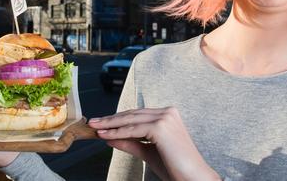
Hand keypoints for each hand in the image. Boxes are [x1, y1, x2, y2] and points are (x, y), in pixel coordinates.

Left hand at [88, 107, 219, 180]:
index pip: (137, 115)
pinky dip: (117, 133)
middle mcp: (168, 112)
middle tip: (93, 123)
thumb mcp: (147, 152)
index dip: (118, 118)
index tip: (102, 123)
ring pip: (130, 120)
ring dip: (110, 125)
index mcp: (168, 114)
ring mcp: (165, 118)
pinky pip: (133, 130)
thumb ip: (130, 143)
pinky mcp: (161, 127)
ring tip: (95, 128)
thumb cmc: (175, 167)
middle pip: (132, 115)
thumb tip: (110, 137)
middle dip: (110, 119)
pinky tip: (105, 135)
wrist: (192, 178)